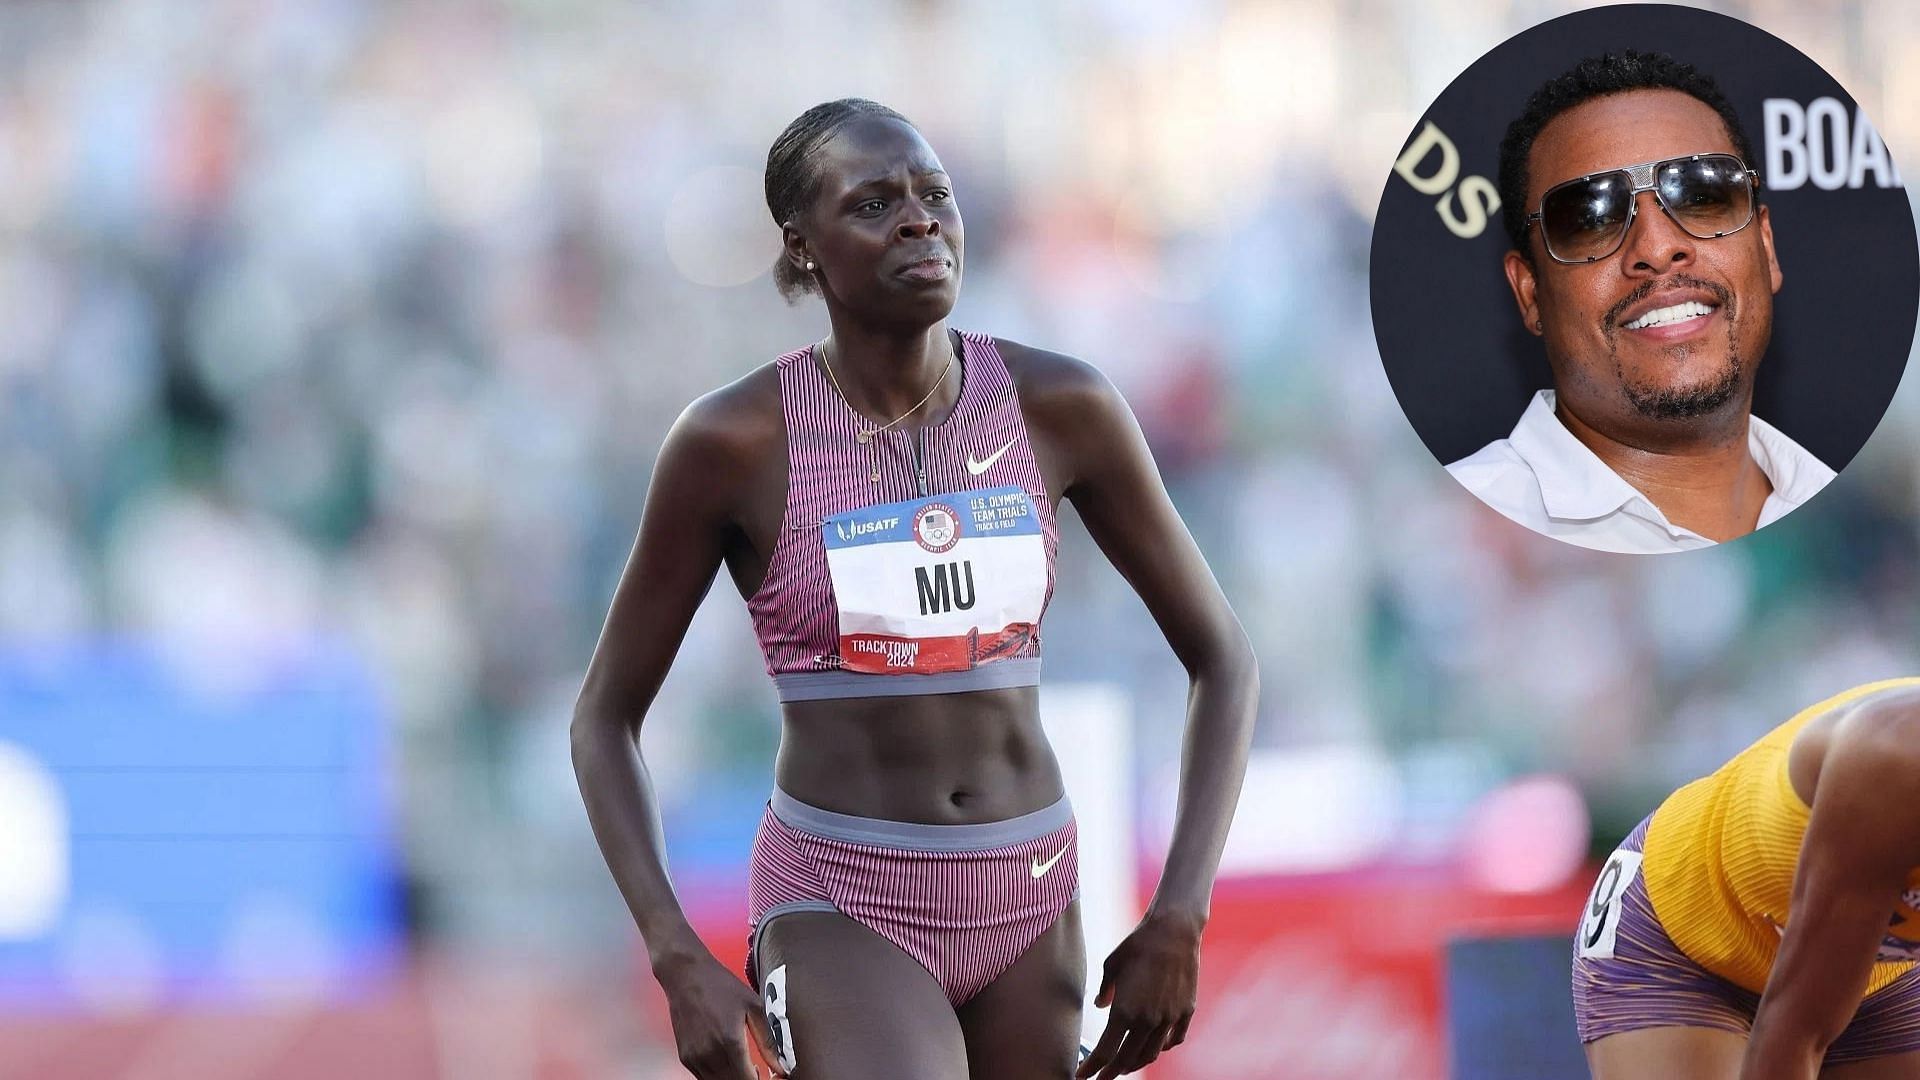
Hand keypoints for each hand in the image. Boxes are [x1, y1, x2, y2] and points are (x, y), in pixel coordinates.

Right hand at [655, 951, 788, 1079]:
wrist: (685, 974)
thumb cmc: (721, 986)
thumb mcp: (753, 1007)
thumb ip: (768, 1041)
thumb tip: (781, 1067)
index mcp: (730, 1043)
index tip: (768, 1076)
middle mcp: (710, 1055)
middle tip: (758, 1072)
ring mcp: (695, 1058)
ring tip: (745, 1067)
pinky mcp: (685, 1057)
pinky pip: (703, 1078)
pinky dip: (718, 1076)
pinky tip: (728, 1062)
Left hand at [1076, 909, 1203, 1078]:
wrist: (1173, 931)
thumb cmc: (1137, 945)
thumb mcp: (1111, 966)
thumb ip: (1104, 991)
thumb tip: (1100, 1005)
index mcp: (1124, 1011)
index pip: (1105, 1052)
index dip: (1092, 1068)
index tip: (1082, 1075)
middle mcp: (1147, 1020)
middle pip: (1126, 1060)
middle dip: (1111, 1073)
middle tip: (1101, 1078)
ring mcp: (1169, 1018)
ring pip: (1151, 1054)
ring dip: (1135, 1063)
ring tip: (1125, 1066)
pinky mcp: (1186, 1011)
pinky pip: (1173, 1040)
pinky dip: (1162, 1048)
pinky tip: (1154, 1046)